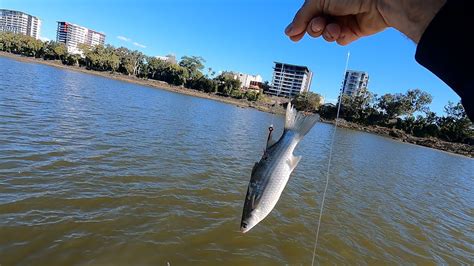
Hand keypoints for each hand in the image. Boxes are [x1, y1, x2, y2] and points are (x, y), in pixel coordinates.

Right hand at [285, 0, 446, 44]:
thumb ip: (302, 16)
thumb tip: (288, 32)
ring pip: (325, 35)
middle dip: (314, 28)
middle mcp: (334, 8)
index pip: (307, 14)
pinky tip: (344, 31)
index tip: (293, 36)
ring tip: (334, 28)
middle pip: (314, 26)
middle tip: (319, 25)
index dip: (299, 25)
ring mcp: (343, 20)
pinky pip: (339, 40)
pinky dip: (339, 37)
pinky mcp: (353, 31)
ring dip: (326, 33)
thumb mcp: (319, 1)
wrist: (379, 2)